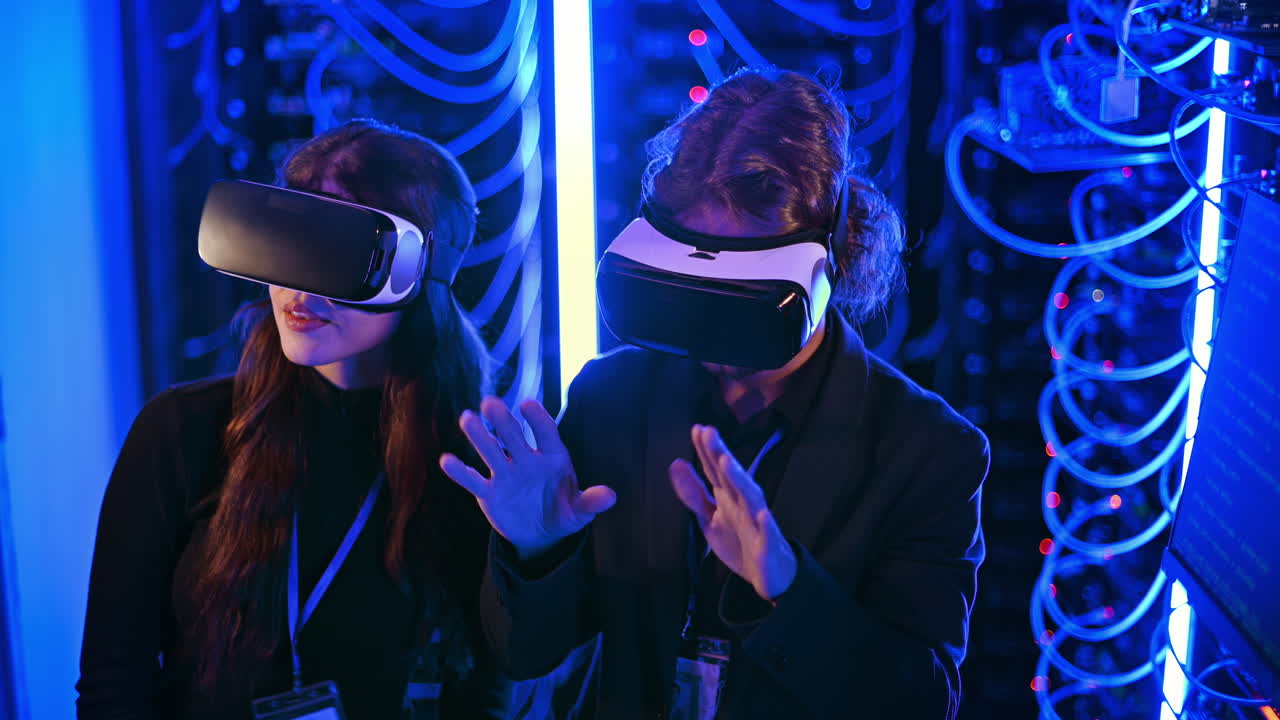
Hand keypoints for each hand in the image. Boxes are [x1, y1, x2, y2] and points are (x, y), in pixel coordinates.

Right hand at [440, 396, 615, 560]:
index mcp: (553, 457)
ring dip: (479, 436)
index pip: (546, 433)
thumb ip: (591, 502)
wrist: (542, 534)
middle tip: (490, 403)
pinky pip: (474, 480)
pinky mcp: (490, 492)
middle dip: (503, 421)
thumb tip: (611, 496)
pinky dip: (461, 472)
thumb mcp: (579, 511)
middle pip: (514, 436)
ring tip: (466, 418)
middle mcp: (527, 459)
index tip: (528, 405)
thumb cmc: (563, 512)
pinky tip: (447, 460)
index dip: (538, 420)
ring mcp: (506, 474)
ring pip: (491, 451)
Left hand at [669, 425, 796, 601]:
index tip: (696, 429)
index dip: (706, 450)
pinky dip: (767, 524)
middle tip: (708, 432)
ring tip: (726, 462)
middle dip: (721, 455)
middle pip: (732, 477)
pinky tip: (764, 514)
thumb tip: (675, 463)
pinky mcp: (767, 546)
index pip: (715, 470)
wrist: (768, 575)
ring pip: (750, 499)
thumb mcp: (709, 518)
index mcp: (728, 497)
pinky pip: (768, 534)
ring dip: (739, 480)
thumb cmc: (739, 541)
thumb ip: (693, 493)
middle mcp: (743, 504)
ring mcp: (757, 524)